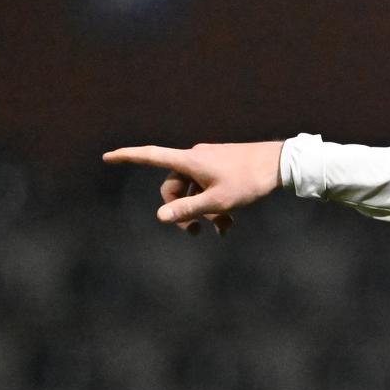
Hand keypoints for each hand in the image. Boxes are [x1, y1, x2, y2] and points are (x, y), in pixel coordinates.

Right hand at [102, 141, 284, 235]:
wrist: (281, 164)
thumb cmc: (250, 180)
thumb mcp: (218, 201)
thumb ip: (188, 210)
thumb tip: (160, 217)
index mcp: (189, 160)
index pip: (150, 156)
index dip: (128, 157)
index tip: (107, 157)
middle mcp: (195, 158)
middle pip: (174, 186)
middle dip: (180, 210)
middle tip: (192, 234)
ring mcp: (209, 163)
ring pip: (194, 191)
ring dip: (202, 212)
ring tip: (222, 230)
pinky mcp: (222, 168)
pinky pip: (209, 188)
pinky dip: (214, 205)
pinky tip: (228, 225)